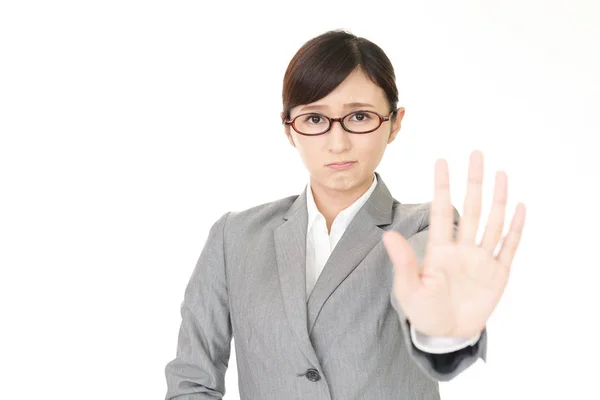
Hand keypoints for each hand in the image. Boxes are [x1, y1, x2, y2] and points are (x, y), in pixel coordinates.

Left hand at [383, 150, 525, 337]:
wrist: (446, 333)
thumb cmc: (423, 311)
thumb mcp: (409, 289)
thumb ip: (403, 262)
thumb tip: (388, 235)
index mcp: (439, 249)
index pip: (442, 211)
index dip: (442, 187)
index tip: (441, 161)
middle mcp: (462, 248)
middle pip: (471, 208)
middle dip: (473, 182)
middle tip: (476, 153)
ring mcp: (480, 259)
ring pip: (492, 222)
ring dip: (497, 198)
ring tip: (500, 173)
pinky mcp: (497, 274)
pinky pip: (508, 246)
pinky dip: (515, 228)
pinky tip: (519, 207)